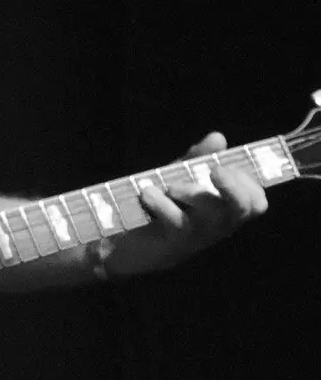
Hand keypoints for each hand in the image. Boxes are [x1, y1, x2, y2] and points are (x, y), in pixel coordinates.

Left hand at [104, 131, 268, 277]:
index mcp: (224, 210)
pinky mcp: (173, 242)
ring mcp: (197, 236)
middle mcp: (218, 225)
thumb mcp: (179, 177)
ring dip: (193, 193)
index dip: (248, 182)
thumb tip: (218, 136)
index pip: (255, 201)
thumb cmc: (161, 205)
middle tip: (216, 170)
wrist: (124, 240)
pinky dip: (163, 204)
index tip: (224, 165)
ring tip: (170, 185)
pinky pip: (178, 223)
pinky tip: (148, 194)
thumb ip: (197, 159)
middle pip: (244, 209)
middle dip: (234, 187)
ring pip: (212, 215)